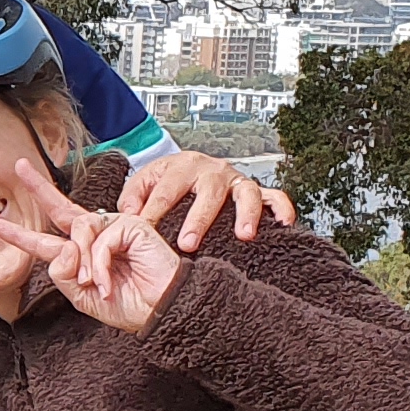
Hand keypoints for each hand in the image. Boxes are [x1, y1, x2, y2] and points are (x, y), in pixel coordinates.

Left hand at [0, 165, 184, 332]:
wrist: (161, 310)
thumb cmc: (129, 305)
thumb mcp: (83, 297)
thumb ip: (63, 274)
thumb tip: (62, 248)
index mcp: (82, 255)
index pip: (48, 242)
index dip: (22, 235)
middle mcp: (97, 237)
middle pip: (62, 210)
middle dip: (39, 188)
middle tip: (20, 167)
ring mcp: (114, 228)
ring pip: (78, 232)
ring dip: (82, 262)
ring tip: (93, 283)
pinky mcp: (131, 225)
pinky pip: (100, 240)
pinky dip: (100, 264)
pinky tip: (107, 281)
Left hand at [118, 150, 297, 254]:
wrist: (190, 166)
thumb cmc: (168, 180)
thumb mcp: (145, 181)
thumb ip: (132, 197)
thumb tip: (127, 215)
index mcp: (181, 166)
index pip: (165, 191)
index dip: (154, 213)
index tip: (146, 233)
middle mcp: (212, 170)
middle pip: (208, 193)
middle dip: (198, 219)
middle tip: (188, 244)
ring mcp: (235, 180)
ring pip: (246, 193)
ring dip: (246, 214)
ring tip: (244, 236)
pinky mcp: (254, 189)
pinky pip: (275, 196)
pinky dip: (282, 208)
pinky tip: (283, 224)